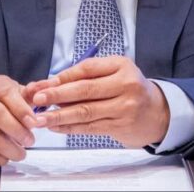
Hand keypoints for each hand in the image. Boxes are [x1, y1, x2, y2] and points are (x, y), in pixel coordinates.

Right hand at [0, 75, 36, 165]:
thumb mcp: (13, 94)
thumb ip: (28, 94)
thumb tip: (40, 92)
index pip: (7, 93)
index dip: (22, 109)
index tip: (34, 123)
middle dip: (17, 130)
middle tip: (30, 141)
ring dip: (10, 149)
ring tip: (21, 153)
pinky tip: (6, 157)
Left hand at [24, 56, 168, 147]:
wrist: (156, 112)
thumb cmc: (128, 87)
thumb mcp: (114, 71)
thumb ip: (88, 75)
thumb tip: (52, 83)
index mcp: (121, 65)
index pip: (87, 69)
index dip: (63, 77)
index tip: (43, 84)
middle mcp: (125, 85)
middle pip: (85, 90)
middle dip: (57, 95)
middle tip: (37, 100)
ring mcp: (124, 108)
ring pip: (86, 112)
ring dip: (59, 115)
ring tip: (40, 118)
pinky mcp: (120, 126)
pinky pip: (90, 127)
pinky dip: (70, 127)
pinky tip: (55, 126)